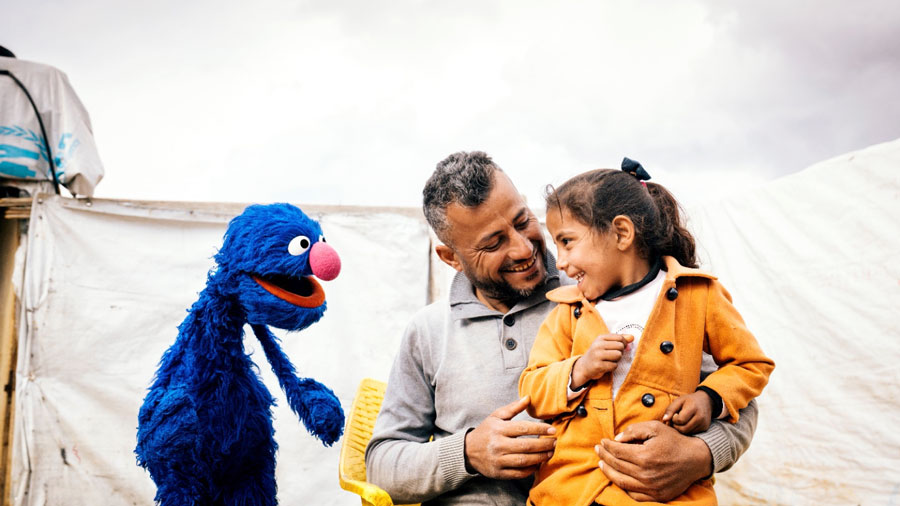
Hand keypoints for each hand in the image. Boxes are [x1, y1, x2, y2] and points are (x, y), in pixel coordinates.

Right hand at [464, 396, 556, 478]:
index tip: (552, 430)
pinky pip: (518, 473)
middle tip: (555, 442)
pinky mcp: (499, 473)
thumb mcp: (496, 416)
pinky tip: (538, 464)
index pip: (523, 428)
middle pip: (526, 446)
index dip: (540, 429)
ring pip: (523, 461)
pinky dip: (530, 470)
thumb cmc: (486, 431)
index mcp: (498, 429)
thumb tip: (529, 398)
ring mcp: (498, 460)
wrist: (468, 450)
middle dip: (544, 444)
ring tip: (550, 453)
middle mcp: (498, 445)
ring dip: (540, 457)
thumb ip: (513, 408)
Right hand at [571, 334, 633, 387]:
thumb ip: (619, 339)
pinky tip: (606, 366)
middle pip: (620, 346)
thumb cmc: (598, 354)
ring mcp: (597, 355)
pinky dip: (612, 367)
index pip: (620, 338)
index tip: (618, 348)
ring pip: (618, 355)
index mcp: (600, 338)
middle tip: (612, 355)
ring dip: (617, 360)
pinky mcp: (598, 366)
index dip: (623, 344)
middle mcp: (598, 345)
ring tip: (610, 360)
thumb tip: (632, 337)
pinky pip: (614, 365)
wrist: (584, 366)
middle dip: (620, 352)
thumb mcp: (606, 344)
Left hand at [595, 421, 711, 501]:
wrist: (695, 459)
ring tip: (602, 464)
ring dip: (609, 472)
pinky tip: (618, 477)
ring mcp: (651, 488)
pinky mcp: (657, 496)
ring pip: (621, 482)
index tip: (602, 442)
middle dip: (604, 457)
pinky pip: (634, 494)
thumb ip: (634, 430)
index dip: (607, 446)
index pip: (617, 451)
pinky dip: (623, 486)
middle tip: (598, 450)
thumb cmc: (674, 441)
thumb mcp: (655, 427)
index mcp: (645, 456)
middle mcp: (646, 474)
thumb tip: (616, 439)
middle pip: (616, 466)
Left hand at [662, 391, 712, 433]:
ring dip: (681, 429)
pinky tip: (687, 423)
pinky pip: (692, 433)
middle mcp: (700, 417)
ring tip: (681, 421)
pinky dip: (687, 430)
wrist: (706, 401)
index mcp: (693, 408)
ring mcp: (703, 424)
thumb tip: (664, 420)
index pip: (680, 420)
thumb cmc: (689, 400)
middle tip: (676, 420)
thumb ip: (670, 410)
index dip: (674, 419)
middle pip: (683, 429)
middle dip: (676, 426)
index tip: (675, 414)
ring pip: (687, 433)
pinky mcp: (705, 428)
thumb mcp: (679, 401)